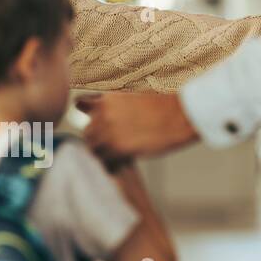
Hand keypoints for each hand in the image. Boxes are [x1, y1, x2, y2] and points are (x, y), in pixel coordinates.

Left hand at [78, 92, 199, 166]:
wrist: (180, 116)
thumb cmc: (164, 108)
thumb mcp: (134, 98)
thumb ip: (115, 107)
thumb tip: (108, 117)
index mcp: (106, 99)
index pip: (80, 105)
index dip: (87, 116)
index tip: (95, 124)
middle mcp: (103, 113)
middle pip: (87, 132)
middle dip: (97, 138)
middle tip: (113, 145)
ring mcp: (108, 131)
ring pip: (93, 148)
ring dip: (103, 152)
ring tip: (119, 154)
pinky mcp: (118, 148)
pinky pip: (104, 160)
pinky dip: (111, 163)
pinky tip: (123, 161)